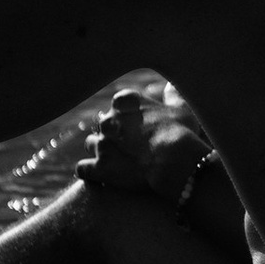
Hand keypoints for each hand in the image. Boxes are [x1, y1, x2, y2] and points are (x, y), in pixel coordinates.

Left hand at [78, 83, 211, 211]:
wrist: (174, 161)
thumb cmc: (180, 133)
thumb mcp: (181, 110)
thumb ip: (173, 96)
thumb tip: (171, 86)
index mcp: (126, 101)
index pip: (118, 104)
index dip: (127, 116)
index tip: (139, 126)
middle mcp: (108, 119)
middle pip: (104, 124)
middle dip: (113, 134)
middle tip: (131, 146)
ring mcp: (101, 143)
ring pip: (91, 143)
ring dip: (100, 151)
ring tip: (116, 162)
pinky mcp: (98, 168)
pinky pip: (83, 169)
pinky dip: (90, 173)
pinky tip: (100, 178)